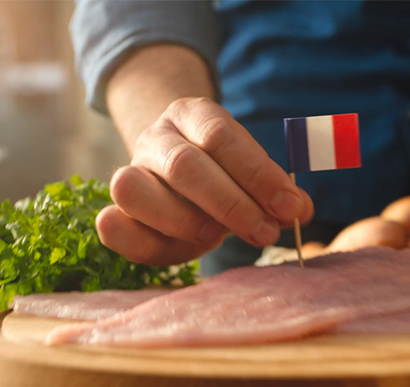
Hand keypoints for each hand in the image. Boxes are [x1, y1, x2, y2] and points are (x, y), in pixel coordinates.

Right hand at [96, 97, 313, 265]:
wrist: (178, 172)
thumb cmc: (223, 176)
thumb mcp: (251, 175)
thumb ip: (276, 193)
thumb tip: (299, 212)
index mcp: (192, 115)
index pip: (222, 136)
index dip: (258, 174)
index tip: (291, 208)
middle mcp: (155, 137)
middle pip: (183, 164)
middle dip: (230, 204)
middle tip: (265, 232)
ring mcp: (128, 170)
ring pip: (132, 188)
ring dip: (182, 220)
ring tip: (217, 237)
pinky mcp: (116, 210)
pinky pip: (110, 225)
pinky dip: (136, 242)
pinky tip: (176, 248)